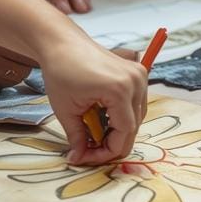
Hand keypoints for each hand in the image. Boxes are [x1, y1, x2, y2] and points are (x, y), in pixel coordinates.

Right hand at [0, 17, 34, 92]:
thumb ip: (10, 24)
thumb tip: (37, 31)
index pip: (28, 53)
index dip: (33, 50)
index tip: (34, 47)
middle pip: (23, 70)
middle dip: (25, 63)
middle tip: (21, 54)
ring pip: (11, 80)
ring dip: (12, 72)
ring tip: (5, 60)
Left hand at [35, 31, 147, 164]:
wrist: (62, 43)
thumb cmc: (61, 70)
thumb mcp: (66, 110)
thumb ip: (77, 138)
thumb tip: (79, 158)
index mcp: (119, 90)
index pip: (124, 132)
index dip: (107, 151)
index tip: (88, 157)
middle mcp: (135, 82)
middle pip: (133, 127)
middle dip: (112, 144)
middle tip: (90, 151)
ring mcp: (139, 76)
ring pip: (136, 118)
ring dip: (118, 131)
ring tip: (94, 136)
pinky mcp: (137, 73)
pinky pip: (136, 105)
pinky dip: (121, 116)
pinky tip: (103, 121)